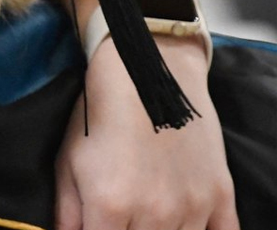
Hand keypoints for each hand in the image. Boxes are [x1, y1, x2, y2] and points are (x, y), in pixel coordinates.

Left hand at [55, 36, 238, 229]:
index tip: (99, 225)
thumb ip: (67, 214)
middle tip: (122, 216)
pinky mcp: (220, 194)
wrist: (144, 73)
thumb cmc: (98, 116)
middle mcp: (155, 214)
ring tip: (147, 214)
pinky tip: (184, 221)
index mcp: (110, 208)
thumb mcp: (68, 163)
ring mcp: (192, 206)